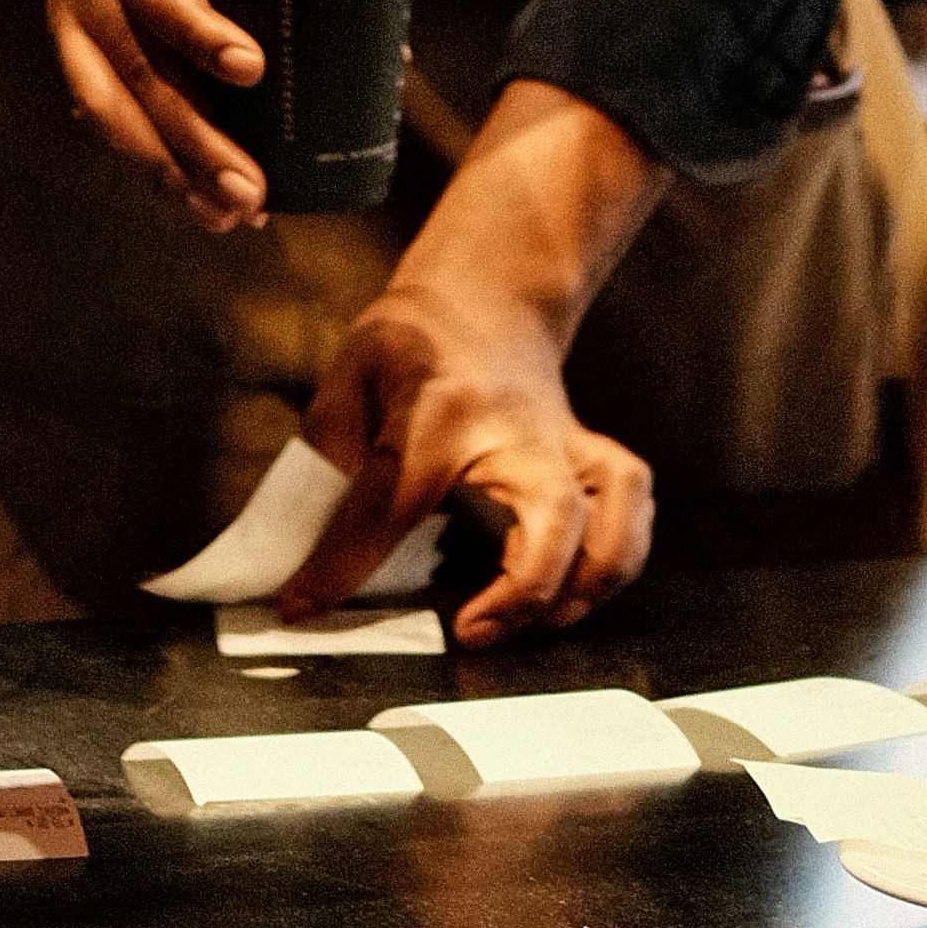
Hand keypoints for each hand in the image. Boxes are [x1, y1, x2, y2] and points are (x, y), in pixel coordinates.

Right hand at [0, 0, 268, 231]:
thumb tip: (392, 55)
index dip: (200, 34)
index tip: (256, 71)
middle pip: (138, 70)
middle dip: (197, 140)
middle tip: (254, 191)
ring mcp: (68, 19)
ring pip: (114, 109)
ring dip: (174, 170)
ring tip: (232, 215)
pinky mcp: (68, 54)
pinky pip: (105, 119)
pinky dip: (155, 165)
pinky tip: (197, 203)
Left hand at [294, 83, 667, 638]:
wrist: (485, 296)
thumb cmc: (410, 342)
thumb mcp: (349, 372)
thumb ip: (325, 451)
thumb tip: (296, 542)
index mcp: (439, 409)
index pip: (390, 501)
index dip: (340, 566)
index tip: (302, 607)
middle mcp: (514, 428)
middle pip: (550, 511)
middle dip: (523, 588)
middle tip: (471, 631)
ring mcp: (562, 442)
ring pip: (612, 508)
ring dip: (588, 580)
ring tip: (542, 623)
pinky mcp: (588, 456)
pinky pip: (630, 505)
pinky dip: (618, 558)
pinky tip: (576, 594)